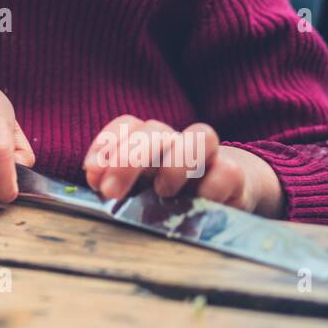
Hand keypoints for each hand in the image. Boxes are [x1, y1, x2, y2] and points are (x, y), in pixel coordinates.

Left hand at [82, 114, 284, 217]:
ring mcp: (210, 158)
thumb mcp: (139, 191)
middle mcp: (178, 143)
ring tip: (162, 192)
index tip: (90, 171)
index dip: (108, 142)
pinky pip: (228, 171)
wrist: (227, 201)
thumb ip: (116, 183)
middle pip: (156, 130)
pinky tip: (199, 202)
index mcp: (151, 143)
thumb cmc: (173, 198)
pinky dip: (212, 185)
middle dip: (129, 158)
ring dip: (177, 162)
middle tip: (110, 191)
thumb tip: (95, 179)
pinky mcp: (236, 179)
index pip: (129, 125)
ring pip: (200, 135)